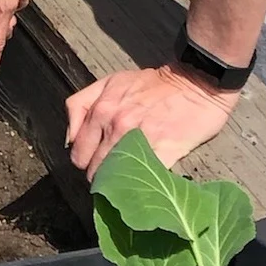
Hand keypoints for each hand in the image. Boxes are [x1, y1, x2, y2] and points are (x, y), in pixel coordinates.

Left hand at [64, 64, 239, 180]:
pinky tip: (147, 181)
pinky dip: (144, 184)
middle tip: (116, 174)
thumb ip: (81, 105)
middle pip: (95, 171)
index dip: (87, 163)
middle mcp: (117, 126)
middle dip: (102, 176)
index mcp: (101, 110)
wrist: (195, 82)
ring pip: (116, 178)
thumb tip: (70, 139)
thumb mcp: (110, 82)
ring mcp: (141, 139)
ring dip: (121, 183)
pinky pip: (146, 177)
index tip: (98, 163)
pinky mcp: (166, 151)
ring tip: (130, 180)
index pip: (78, 155)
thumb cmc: (153, 84)